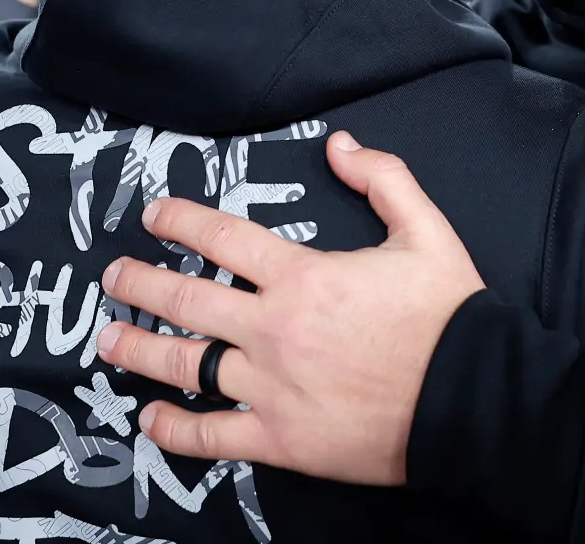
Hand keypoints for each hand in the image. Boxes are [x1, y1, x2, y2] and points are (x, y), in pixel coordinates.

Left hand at [95, 131, 484, 485]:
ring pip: (185, 366)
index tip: (155, 216)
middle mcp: (274, 329)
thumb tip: (339, 144)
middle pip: (184, 300)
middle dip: (139, 282)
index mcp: (304, 276)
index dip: (180, 221)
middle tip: (114, 276)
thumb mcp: (426, 229)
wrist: (475, 397)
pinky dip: (174, 430)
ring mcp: (272, 388)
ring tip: (108, 341)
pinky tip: (151, 420)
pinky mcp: (281, 439)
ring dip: (138, 350)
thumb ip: (383, 178)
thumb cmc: (450, 315)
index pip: (221, 239)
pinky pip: (212, 436)